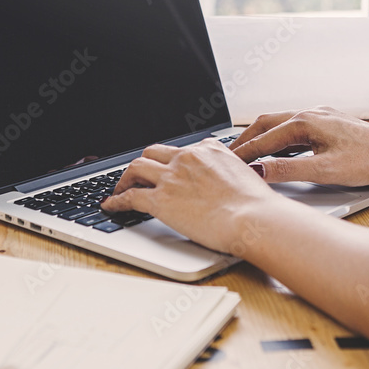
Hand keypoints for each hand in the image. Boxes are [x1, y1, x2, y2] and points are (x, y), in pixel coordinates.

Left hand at [100, 140, 286, 253]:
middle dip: (143, 164)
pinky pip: (130, 196)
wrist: (254, 219)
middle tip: (138, 176)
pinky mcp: (161, 199)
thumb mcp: (246, 175)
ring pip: (136, 168)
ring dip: (125, 178)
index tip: (166, 169)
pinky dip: (117, 200)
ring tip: (120, 188)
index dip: (170, 161)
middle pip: (153, 152)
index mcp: (209, 150)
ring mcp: (172, 177)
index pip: (181, 149)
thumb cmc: (257, 206)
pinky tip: (111, 205)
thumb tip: (227, 182)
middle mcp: (187, 158)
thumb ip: (229, 172)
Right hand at [230, 106, 368, 185]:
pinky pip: (295, 127)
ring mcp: (322, 117)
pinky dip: (279, 138)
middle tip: (229, 156)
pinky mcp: (330, 124)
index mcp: (306, 122)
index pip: (263, 138)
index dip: (243, 154)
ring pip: (281, 123)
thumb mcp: (324, 171)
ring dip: (262, 137)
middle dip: (246, 139)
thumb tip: (257, 171)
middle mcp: (312, 113)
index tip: (227, 165)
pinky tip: (279, 150)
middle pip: (267, 123)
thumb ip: (287, 170)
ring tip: (248, 153)